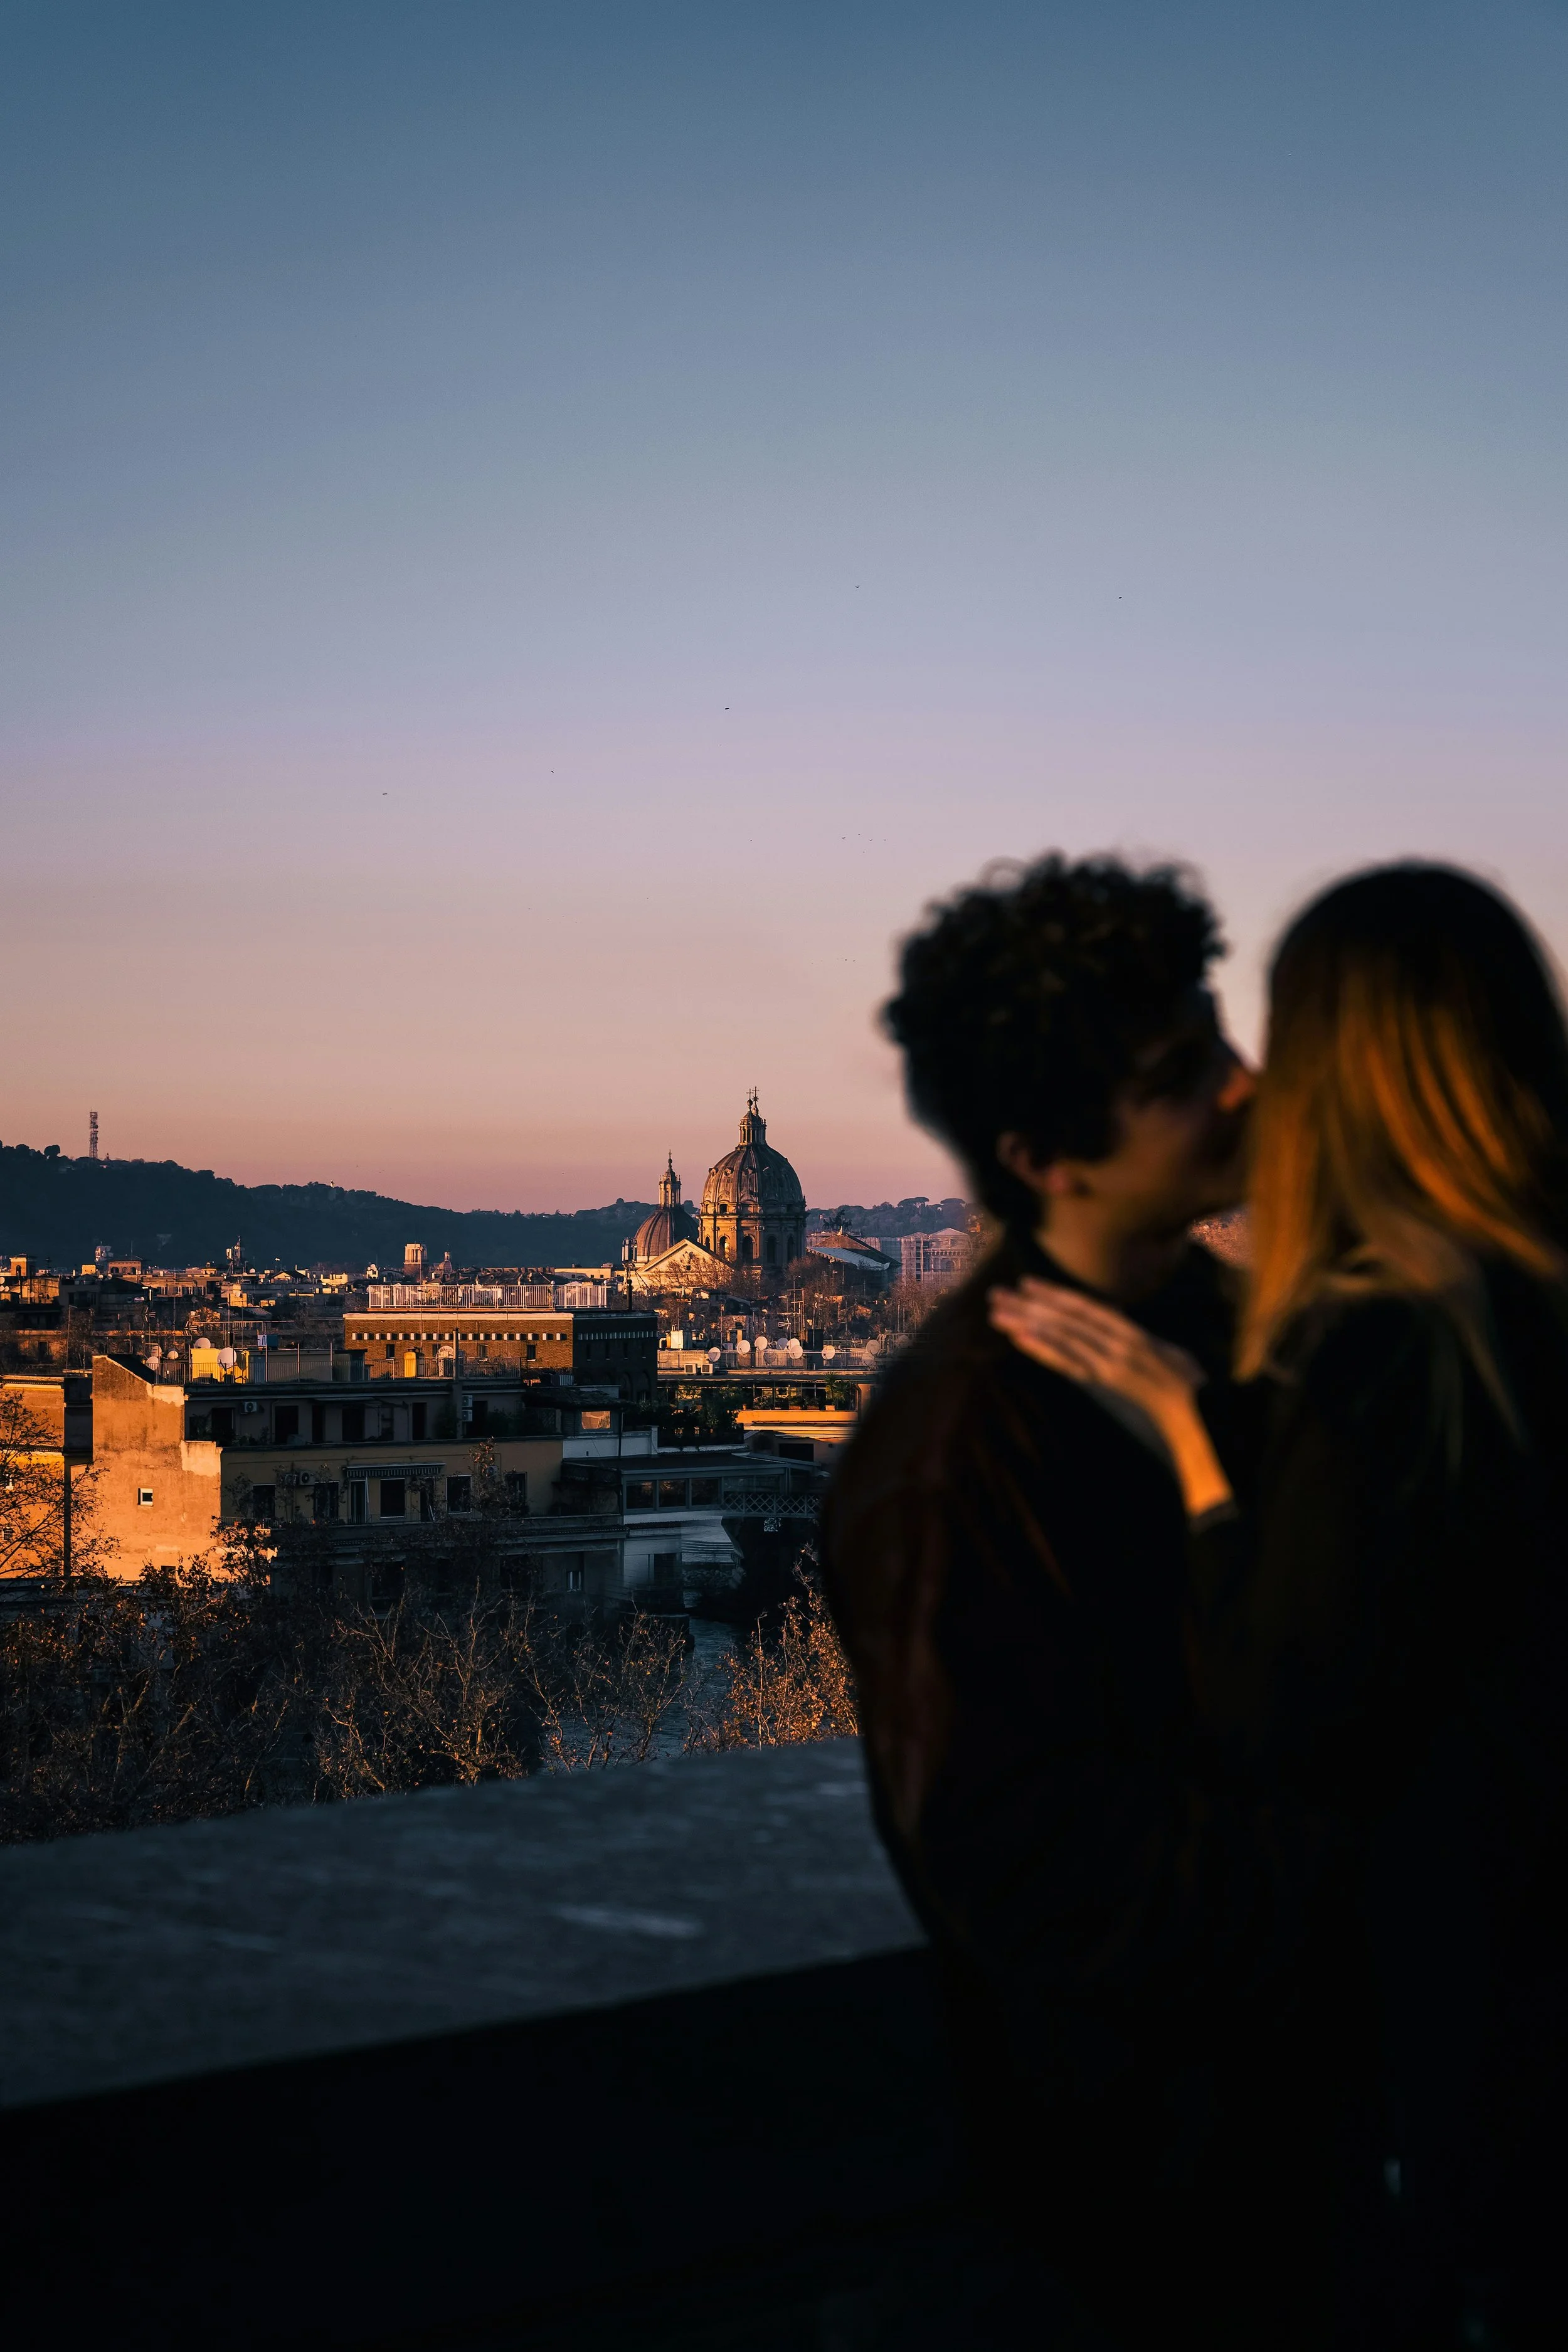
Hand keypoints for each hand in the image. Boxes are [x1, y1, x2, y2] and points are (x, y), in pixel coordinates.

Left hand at [987, 1278, 1233, 1520]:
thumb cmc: (1183, 1381)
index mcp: (1129, 1331)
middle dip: (1029, 1305)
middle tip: (996, 1294)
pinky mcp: (1108, 1377)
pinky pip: (1070, 1360)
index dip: (1053, 1293)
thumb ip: (1130, 1341)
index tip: (1025, 1283)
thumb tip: (1108, 1332)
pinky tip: (1020, 1338)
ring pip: (1062, 1333)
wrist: (1199, 1406)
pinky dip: (1043, 1347)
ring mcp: (1111, 1356)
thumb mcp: (1157, 1351)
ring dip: (1026, 1322)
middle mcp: (1117, 1337)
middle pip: (1066, 1316)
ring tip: (997, 1313)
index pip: (1083, 1307)